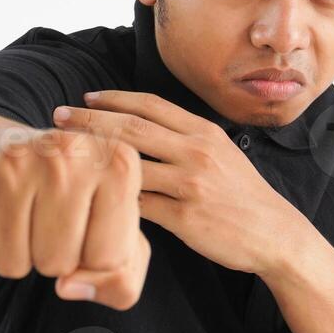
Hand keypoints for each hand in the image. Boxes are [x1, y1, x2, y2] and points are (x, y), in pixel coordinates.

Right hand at [0, 124, 150, 308]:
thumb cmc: (68, 202)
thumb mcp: (114, 238)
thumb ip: (121, 281)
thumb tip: (68, 288)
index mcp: (119, 163)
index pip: (109, 259)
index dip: (92, 259)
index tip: (84, 226)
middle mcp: (69, 151)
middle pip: (59, 264)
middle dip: (51, 258)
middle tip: (43, 220)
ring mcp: (14, 158)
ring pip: (14, 265)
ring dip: (14, 256)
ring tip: (17, 216)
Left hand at [52, 90, 311, 277]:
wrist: (275, 233)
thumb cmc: (243, 195)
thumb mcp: (221, 153)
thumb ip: (186, 139)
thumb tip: (144, 129)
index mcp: (203, 131)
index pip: (149, 105)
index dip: (113, 99)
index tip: (85, 99)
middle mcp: (196, 151)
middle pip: (131, 128)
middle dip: (89, 120)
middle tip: (58, 117)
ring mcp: (190, 184)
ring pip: (129, 165)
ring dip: (93, 160)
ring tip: (66, 157)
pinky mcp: (185, 217)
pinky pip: (138, 206)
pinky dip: (113, 202)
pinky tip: (90, 199)